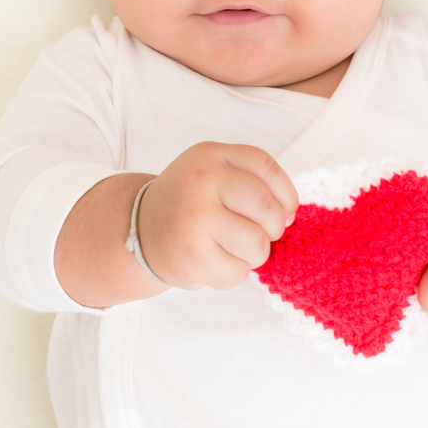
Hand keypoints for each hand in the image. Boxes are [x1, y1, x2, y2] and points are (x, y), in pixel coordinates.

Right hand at [138, 142, 297, 290]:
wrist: (138, 230)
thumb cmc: (187, 202)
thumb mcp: (213, 172)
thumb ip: (252, 181)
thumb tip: (289, 214)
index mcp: (210, 155)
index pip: (265, 166)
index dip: (285, 193)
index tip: (287, 209)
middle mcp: (202, 181)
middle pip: (268, 209)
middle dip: (272, 228)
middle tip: (255, 232)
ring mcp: (196, 219)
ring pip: (258, 244)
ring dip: (252, 253)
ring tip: (228, 245)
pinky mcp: (193, 256)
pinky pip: (239, 272)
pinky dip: (232, 272)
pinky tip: (212, 259)